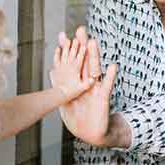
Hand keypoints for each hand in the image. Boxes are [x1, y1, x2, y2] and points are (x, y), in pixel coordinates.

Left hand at [59, 28, 117, 146]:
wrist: (91, 135)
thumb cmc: (79, 121)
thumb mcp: (66, 104)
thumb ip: (60, 88)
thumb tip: (52, 73)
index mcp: (78, 83)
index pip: (73, 63)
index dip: (69, 51)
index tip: (64, 36)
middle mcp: (88, 83)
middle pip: (84, 61)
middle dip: (82, 46)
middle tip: (80, 30)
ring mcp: (96, 89)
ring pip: (95, 70)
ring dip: (94, 56)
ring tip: (92, 42)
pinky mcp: (103, 98)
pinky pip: (107, 86)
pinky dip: (110, 77)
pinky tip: (113, 67)